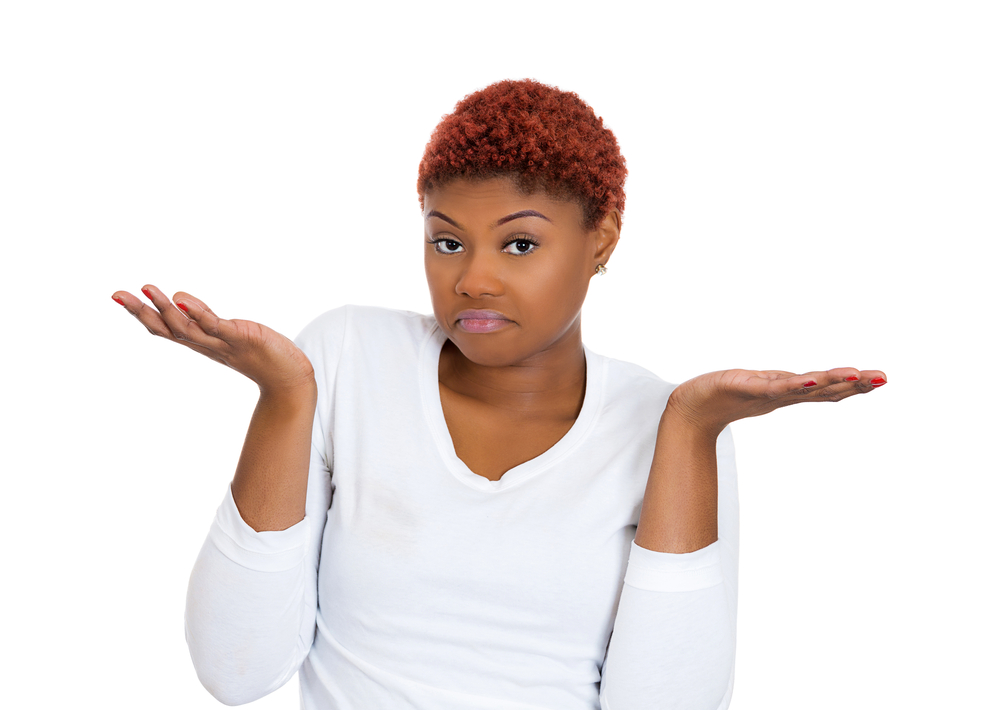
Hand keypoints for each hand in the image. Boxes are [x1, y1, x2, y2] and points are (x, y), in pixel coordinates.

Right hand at [112, 284, 314, 395]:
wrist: (289, 379)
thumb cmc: (259, 353)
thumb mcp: (225, 332)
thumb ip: (202, 317)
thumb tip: (177, 299)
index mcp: (201, 342)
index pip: (164, 328)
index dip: (141, 314)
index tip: (117, 296)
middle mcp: (207, 344)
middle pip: (168, 329)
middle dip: (142, 312)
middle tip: (118, 294)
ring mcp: (223, 343)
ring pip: (187, 328)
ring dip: (166, 309)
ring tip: (149, 289)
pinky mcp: (242, 338)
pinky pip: (216, 326)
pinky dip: (199, 314)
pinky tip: (184, 301)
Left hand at [666, 367, 886, 437]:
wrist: (691, 408)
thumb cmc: (726, 395)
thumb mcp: (764, 387)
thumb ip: (788, 385)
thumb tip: (812, 382)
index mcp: (789, 391)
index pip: (827, 388)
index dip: (855, 385)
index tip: (883, 378)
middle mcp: (782, 393)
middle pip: (823, 389)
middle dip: (854, 384)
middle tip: (883, 378)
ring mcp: (766, 392)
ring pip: (804, 387)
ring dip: (829, 382)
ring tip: (855, 375)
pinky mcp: (746, 388)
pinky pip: (773, 386)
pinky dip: (792, 384)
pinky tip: (810, 380)